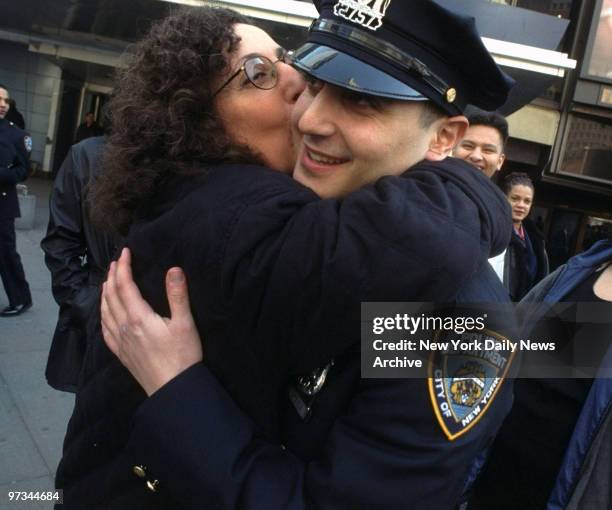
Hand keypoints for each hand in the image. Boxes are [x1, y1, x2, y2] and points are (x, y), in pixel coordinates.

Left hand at [101, 247, 202, 395]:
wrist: (173, 389)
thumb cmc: (183, 356)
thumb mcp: (185, 324)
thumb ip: (178, 295)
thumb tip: (174, 269)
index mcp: (138, 317)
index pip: (125, 286)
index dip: (123, 267)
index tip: (125, 252)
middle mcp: (124, 327)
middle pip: (112, 296)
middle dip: (112, 276)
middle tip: (116, 262)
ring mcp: (120, 342)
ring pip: (105, 311)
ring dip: (105, 293)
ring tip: (108, 281)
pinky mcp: (121, 354)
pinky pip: (105, 330)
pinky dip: (103, 314)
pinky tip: (105, 313)